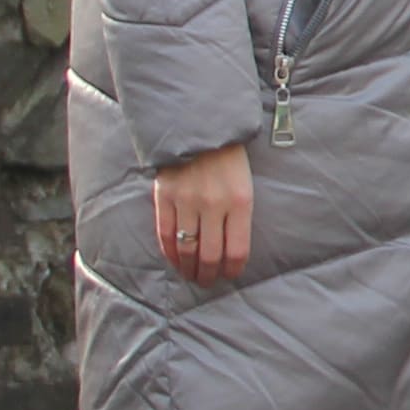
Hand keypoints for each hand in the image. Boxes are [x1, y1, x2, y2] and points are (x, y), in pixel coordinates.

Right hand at [153, 142, 253, 288]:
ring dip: (189, 269)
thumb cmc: (227, 158)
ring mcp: (187, 201)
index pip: (237, 250)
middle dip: (209, 275)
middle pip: (211, 255)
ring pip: (187, 249)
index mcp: (240, 201)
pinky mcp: (165, 197)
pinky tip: (175, 260)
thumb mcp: (244, 184)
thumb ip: (238, 216)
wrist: (199, 127)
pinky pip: (165, 234)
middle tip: (208, 282)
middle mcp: (214, 204)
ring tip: (191, 275)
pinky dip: (170, 253)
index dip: (233, 269)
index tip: (230, 275)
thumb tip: (232, 252)